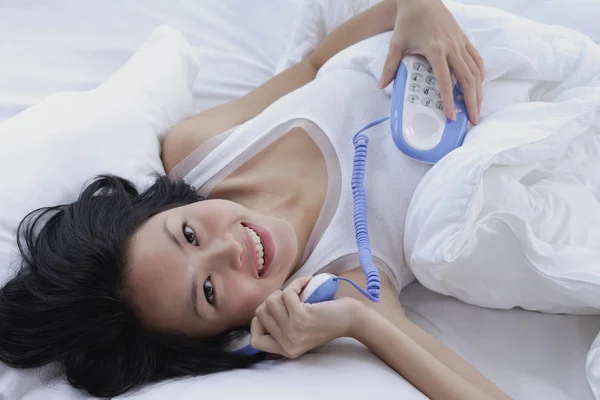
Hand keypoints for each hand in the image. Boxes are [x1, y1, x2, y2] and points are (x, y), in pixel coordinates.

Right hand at [250, 275, 363, 358]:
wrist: (350, 319)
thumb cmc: (327, 320)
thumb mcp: (301, 333)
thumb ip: (282, 329)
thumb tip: (260, 313)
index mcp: (286, 350)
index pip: (255, 341)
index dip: (257, 324)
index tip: (269, 313)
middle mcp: (287, 344)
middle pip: (261, 314)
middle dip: (272, 300)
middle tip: (289, 297)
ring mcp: (293, 331)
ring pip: (271, 302)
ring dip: (284, 290)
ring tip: (298, 291)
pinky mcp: (301, 317)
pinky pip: (286, 293)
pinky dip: (297, 283)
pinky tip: (307, 282)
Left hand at [379, 0, 484, 124]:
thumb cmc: (408, 21)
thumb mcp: (396, 44)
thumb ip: (390, 66)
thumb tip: (382, 86)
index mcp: (435, 50)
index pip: (445, 81)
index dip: (449, 100)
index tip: (451, 116)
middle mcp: (452, 48)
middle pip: (467, 79)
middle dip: (472, 101)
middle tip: (472, 120)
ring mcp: (460, 43)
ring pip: (476, 71)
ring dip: (479, 91)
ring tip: (477, 108)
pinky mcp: (464, 39)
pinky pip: (477, 59)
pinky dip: (480, 74)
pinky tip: (479, 86)